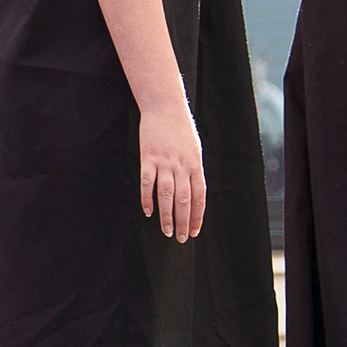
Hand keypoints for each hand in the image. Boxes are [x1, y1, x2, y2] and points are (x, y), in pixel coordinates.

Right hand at [140, 104, 206, 241]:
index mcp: (195, 165)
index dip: (196, 216)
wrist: (165, 107)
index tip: (194, 231)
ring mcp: (164, 163)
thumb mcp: (194, 150)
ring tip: (165, 231)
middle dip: (182, 222)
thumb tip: (193, 193)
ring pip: (166, 195)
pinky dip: (147, 199)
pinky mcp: (148, 158)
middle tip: (180, 238)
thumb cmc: (181, 129)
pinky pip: (147, 183)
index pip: (199, 197)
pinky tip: (148, 211)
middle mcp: (181, 166)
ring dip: (166, 216)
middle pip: (184, 200)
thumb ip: (193, 171)